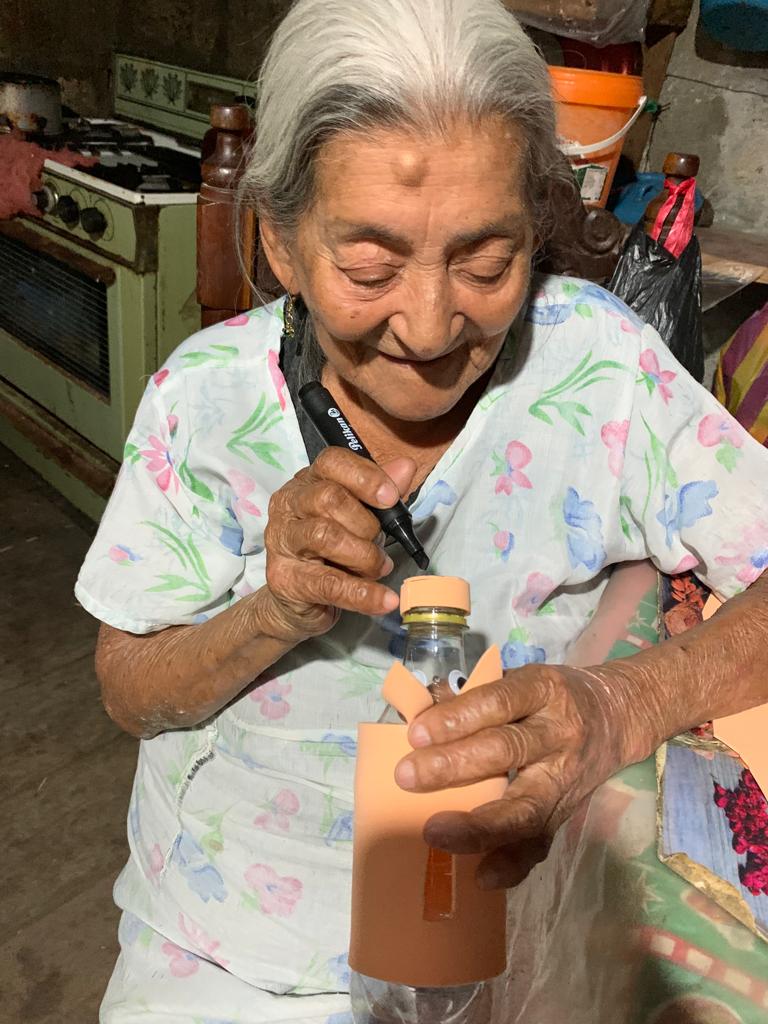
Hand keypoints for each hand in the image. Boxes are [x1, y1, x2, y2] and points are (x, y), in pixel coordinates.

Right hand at [261, 448, 415, 642]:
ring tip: (380, 568)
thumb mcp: (362, 518)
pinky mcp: (284, 578)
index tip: (390, 497)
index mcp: (308, 482)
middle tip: (382, 543)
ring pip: (325, 536)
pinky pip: (328, 583)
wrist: (299, 602)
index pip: (331, 462)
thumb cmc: (333, 552)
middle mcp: (288, 505)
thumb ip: (382, 493)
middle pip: (329, 498)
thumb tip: (406, 467)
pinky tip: (385, 599)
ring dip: (365, 556)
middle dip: (366, 524)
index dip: (365, 476)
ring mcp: (281, 541)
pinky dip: (363, 593)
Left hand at [394, 663, 654, 888]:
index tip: (416, 732)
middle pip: (507, 751)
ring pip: (524, 805)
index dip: (458, 717)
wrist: (617, 718)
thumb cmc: (550, 697)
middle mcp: (558, 733)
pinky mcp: (565, 814)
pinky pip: (541, 843)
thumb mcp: (521, 678)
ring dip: (478, 824)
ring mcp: (564, 777)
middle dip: (454, 766)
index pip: (499, 702)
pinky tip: (482, 876)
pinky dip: (512, 863)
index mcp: (542, 690)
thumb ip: (472, 694)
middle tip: (407, 776)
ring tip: (435, 833)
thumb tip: (416, 708)